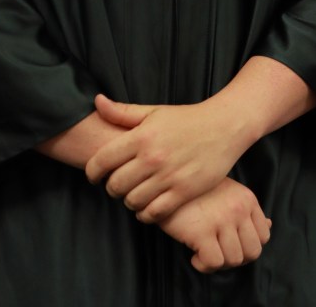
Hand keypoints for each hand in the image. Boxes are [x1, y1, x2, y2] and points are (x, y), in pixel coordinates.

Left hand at [85, 95, 236, 221]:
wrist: (223, 127)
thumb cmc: (186, 119)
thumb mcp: (153, 111)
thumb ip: (122, 112)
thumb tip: (97, 102)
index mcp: (141, 136)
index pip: (102, 161)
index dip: (92, 172)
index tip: (93, 176)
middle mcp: (152, 158)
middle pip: (115, 185)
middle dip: (111, 187)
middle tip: (116, 185)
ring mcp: (169, 177)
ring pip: (133, 201)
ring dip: (128, 201)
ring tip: (132, 194)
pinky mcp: (184, 192)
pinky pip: (155, 213)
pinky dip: (145, 214)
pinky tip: (147, 206)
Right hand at [160, 178, 270, 273]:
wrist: (164, 183)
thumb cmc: (195, 190)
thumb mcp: (227, 192)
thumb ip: (247, 209)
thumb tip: (270, 225)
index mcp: (247, 198)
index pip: (263, 236)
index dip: (247, 246)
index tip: (230, 244)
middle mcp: (238, 208)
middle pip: (252, 252)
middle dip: (235, 258)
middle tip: (217, 251)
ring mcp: (221, 219)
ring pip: (233, 260)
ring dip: (218, 262)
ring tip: (203, 251)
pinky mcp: (202, 231)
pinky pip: (214, 263)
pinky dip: (204, 266)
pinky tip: (194, 255)